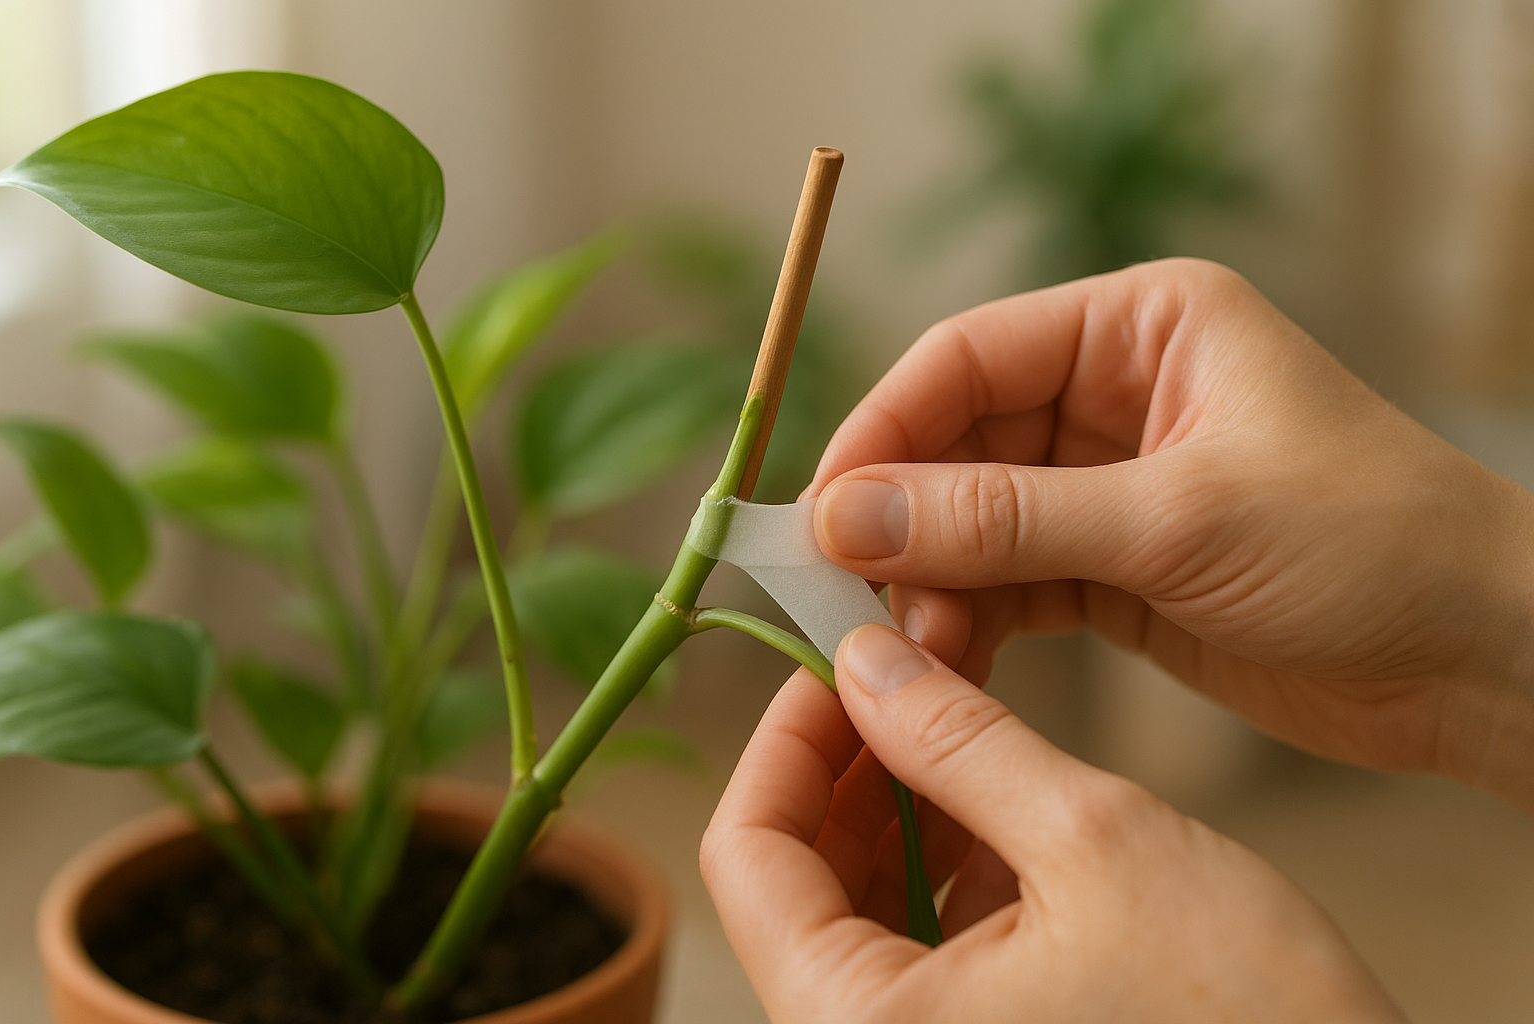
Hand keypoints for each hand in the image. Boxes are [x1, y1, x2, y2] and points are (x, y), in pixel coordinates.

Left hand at [702, 626, 1406, 1022]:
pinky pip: (924, 943)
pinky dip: (950, 859)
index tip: (836, 661)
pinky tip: (998, 791)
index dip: (785, 739)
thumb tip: (869, 662)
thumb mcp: (1097, 843)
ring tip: (956, 708)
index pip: (746, 857)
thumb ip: (962, 742)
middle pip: (797, 878)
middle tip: (906, 667)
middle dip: (852, 759)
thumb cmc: (1249, 1021)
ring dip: (903, 799)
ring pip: (861, 903)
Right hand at [808, 259, 1533, 810]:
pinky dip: (972, 619)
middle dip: (898, 516)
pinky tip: (944, 658)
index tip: (818, 508)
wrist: (1480, 659)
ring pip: (974, 520)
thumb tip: (846, 514)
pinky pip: (1012, 583)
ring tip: (902, 643)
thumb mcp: (1177, 520)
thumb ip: (1004, 519)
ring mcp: (1112, 486)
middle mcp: (1116, 393)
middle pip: (957, 440)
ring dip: (929, 578)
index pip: (967, 356)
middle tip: (840, 590)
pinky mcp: (1116, 569)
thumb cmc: (1368, 546)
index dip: (883, 428)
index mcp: (1142, 327)